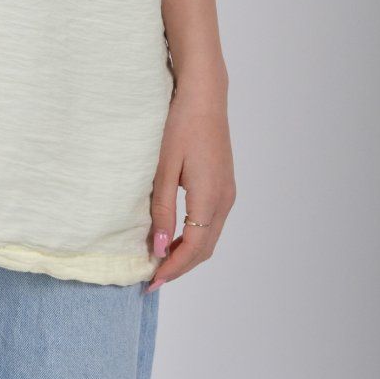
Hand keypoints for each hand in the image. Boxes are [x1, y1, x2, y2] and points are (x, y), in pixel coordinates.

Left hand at [146, 73, 235, 291]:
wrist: (204, 96)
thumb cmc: (180, 126)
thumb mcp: (163, 169)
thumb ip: (162, 210)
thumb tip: (159, 248)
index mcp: (210, 199)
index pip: (193, 250)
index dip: (173, 269)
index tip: (151, 282)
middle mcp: (225, 201)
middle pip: (205, 250)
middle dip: (180, 267)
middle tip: (153, 278)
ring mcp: (228, 193)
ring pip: (210, 238)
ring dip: (188, 254)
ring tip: (161, 260)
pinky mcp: (225, 185)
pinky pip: (212, 223)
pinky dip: (195, 237)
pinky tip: (176, 236)